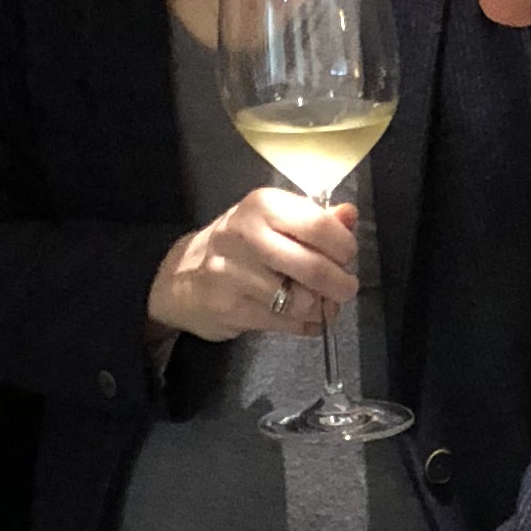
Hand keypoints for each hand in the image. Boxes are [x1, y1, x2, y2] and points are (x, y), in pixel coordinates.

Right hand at [146, 189, 354, 342]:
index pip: (319, 226)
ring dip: (321, 308)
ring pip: (300, 301)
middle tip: (344, 288)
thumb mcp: (271, 221)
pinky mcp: (230, 309)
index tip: (346, 256)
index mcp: (262, 206)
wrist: (180, 277)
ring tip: (321, 305)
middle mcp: (246, 235)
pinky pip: (285, 323)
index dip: (343, 247)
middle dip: (340, 284)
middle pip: (314, 268)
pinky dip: (305, 325)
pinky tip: (305, 319)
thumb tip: (350, 215)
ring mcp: (234, 274)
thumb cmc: (237, 245)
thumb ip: (313, 220)